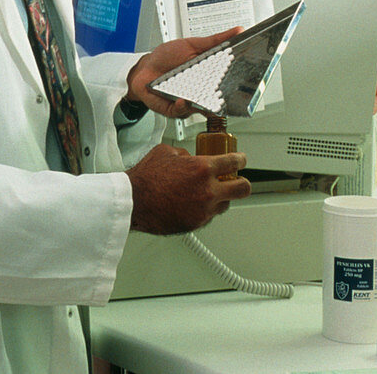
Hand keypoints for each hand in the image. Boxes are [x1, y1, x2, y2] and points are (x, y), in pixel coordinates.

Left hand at [125, 27, 241, 117]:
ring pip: (200, 109)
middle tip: (225, 94)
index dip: (236, 85)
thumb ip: (216, 40)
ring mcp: (187, 101)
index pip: (226, 83)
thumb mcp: (193, 44)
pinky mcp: (173, 108)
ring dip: (202, 105)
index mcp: (207, 77)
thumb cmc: (168, 57)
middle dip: (222, 99)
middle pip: (216, 100)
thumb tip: (238, 31)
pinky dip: (182, 107)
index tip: (244, 83)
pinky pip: (180, 111)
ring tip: (203, 98)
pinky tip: (183, 100)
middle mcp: (200, 92)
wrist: (145, 67)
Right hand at [125, 144, 250, 234]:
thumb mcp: (166, 152)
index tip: (240, 160)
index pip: (234, 162)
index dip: (241, 160)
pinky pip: (208, 216)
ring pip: (226, 204)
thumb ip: (185, 154)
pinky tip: (193, 204)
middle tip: (237, 180)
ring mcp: (204, 209)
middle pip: (243, 188)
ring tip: (209, 194)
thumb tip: (191, 158)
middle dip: (242, 183)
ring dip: (221, 198)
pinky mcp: (196, 223)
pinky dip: (204, 209)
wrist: (133, 201)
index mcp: (203, 168)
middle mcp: (208, 190)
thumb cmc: (146, 177)